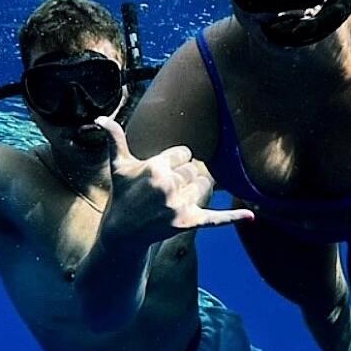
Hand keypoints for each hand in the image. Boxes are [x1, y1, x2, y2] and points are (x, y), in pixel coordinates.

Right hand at [97, 117, 252, 247]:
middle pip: (194, 169)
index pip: (184, 153)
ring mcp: (179, 206)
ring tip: (177, 197)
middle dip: (184, 176)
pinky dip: (234, 217)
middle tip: (166, 189)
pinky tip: (251, 215)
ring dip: (197, 188)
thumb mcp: (119, 166)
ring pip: (205, 186)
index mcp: (155, 167)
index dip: (175, 161)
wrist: (123, 232)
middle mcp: (169, 186)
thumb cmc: (122, 195)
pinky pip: (216, 218)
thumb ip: (114, 139)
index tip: (162, 172)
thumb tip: (99, 118)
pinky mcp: (188, 223)